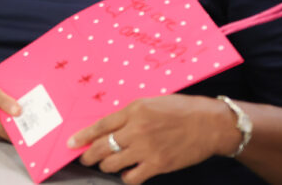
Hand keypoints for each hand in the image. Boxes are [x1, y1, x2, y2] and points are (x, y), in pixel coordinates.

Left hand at [69, 95, 240, 184]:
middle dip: (89, 155)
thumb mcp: (152, 103)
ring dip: (106, 166)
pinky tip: (128, 173)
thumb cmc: (183, 110)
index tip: (71, 143)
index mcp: (135, 110)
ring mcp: (146, 148)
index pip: (101, 125)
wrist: (210, 124)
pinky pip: (131, 177)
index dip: (83, 136)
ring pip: (112, 163)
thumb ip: (131, 115)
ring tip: (108, 164)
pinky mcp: (158, 164)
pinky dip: (126, 177)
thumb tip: (111, 128)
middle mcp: (137, 129)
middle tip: (85, 158)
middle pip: (102, 146)